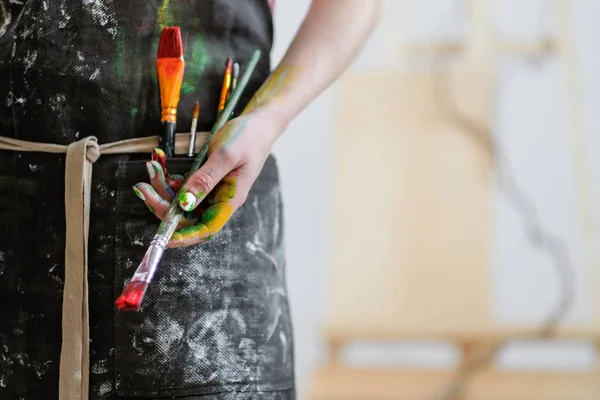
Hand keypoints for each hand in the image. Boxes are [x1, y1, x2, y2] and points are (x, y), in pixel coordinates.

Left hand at [133, 108, 285, 247]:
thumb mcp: (225, 156)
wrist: (257, 123)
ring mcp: (211, 190)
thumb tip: (185, 203)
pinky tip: (160, 163)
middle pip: (187, 214)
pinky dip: (168, 177)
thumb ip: (205, 180)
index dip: (185, 236)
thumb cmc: (248, 139)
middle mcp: (219, 199)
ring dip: (162, 187)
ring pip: (181, 200)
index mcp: (229, 200)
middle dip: (163, 204)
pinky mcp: (204, 180)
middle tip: (143, 188)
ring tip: (151, 168)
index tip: (164, 236)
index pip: (205, 227)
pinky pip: (182, 186)